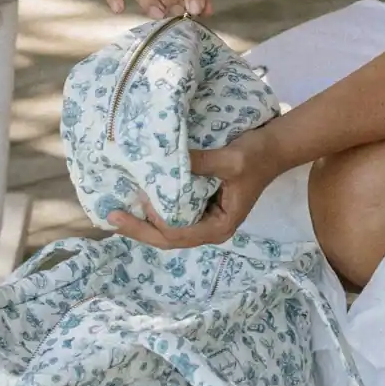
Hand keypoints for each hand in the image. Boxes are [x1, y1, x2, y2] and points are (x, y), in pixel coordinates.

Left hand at [104, 126, 285, 249]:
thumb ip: (200, 163)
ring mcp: (205, 220)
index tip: (138, 200)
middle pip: (167, 238)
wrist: (274, 147)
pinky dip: (154, 210)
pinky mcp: (201, 207)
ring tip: (117, 212)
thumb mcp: (230, 160)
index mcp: (219, 227)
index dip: (154, 222)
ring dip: (143, 223)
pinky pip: (173, 215)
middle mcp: (209, 229)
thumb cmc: (255, 156)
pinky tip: (137, 200)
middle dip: (139, 230)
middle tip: (110, 217)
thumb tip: (165, 162)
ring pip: (168, 230)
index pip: (177, 234)